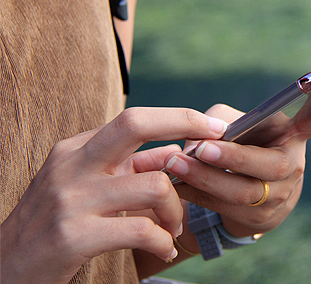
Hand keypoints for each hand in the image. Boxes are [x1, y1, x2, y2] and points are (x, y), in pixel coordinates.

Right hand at [0, 107, 227, 283]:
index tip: (213, 125)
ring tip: (173, 228)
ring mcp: (72, 199)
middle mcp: (72, 165)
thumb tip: (174, 154)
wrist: (5, 266)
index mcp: (76, 149)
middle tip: (215, 144)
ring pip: (154, 185)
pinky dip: (163, 241)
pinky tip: (163, 249)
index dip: (179, 117)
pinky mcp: (74, 236)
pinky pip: (142, 230)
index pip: (134, 118)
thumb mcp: (84, 186)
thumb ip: (126, 168)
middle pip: (135, 124)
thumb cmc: (55, 224)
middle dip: (184, 124)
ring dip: (176, 210)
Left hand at [163, 84, 310, 236]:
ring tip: (175, 164)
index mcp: (296, 135)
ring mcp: (279, 196)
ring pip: (242, 191)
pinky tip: (175, 183)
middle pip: (270, 165)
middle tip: (201, 148)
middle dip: (233, 157)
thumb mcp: (239, 123)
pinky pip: (224, 207)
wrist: (244, 195)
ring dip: (204, 178)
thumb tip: (200, 136)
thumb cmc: (242, 145)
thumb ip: (221, 120)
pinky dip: (196, 194)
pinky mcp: (259, 219)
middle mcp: (293, 166)